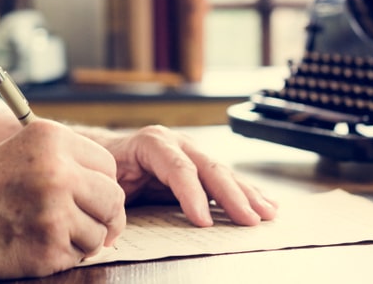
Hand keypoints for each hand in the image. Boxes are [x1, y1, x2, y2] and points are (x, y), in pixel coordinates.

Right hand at [0, 119, 126, 279]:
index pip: (107, 166)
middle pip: (113, 199)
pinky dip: (63, 256)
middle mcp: (58, 171)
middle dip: (103, 215)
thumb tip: (108, 187)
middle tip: (85, 222)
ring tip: (47, 231)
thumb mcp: (21, 150)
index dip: (100, 184)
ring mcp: (55, 212)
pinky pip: (79, 256)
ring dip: (82, 238)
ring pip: (100, 233)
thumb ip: (64, 161)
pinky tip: (35, 244)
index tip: (89, 197)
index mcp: (51, 139)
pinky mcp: (48, 249)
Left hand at [99, 125, 277, 226]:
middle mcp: (176, 142)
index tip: (204, 222)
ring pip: (223, 172)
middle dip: (231, 195)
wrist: (107, 153)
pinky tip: (266, 202)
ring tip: (267, 212)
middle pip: (208, 167)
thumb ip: (115, 199)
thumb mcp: (105, 180)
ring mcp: (191, 151)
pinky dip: (246, 192)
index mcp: (151, 143)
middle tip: (249, 219)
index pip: (177, 168)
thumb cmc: (106, 168)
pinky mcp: (200, 164)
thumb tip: (116, 229)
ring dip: (247, 194)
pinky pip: (226, 178)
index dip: (192, 195)